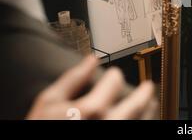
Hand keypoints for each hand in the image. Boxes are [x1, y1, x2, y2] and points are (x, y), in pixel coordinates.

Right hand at [26, 56, 158, 119]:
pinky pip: (134, 130)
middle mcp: (109, 124)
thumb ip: (72, 80)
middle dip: (144, 94)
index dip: (115, 77)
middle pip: (137, 106)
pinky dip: (139, 122)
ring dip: (146, 112)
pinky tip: (138, 120)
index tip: (115, 75)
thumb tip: (91, 60)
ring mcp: (115, 133)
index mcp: (92, 109)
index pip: (114, 84)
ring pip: (140, 121)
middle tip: (148, 87)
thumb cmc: (40, 129)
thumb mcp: (49, 102)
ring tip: (149, 104)